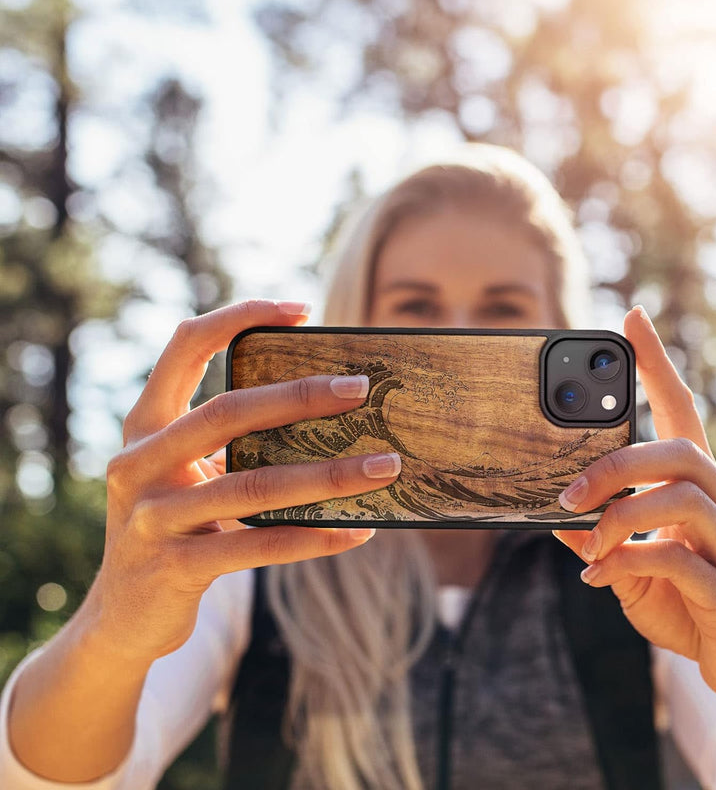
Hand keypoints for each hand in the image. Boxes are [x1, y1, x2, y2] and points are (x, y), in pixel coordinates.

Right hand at [85, 300, 401, 664]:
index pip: (186, 347)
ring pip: (254, 485)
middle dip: (300, 396)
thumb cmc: (172, 527)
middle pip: (227, 412)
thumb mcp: (185, 475)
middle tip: (360, 389)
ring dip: (329, 475)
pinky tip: (358, 531)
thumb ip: (229, 443)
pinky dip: (314, 537)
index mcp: (145, 425)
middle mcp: (140, 463)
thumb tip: (324, 411)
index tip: (301, 310)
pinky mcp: (175, 567)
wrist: (121, 617)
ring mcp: (152, 517)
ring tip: (384, 466)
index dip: (239, 317)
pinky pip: (259, 546)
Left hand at [554, 306, 715, 703]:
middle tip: (567, 494)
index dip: (657, 364)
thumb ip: (598, 537)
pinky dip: (629, 560)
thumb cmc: (682, 600)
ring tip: (586, 541)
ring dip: (619, 517)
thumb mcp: (627, 563)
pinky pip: (678, 558)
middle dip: (616, 465)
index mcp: (697, 487)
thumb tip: (554, 518)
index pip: (681, 410)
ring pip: (682, 498)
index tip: (632, 319)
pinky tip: (600, 576)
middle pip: (679, 451)